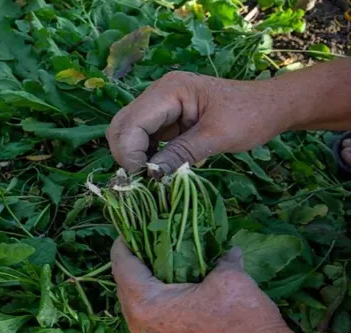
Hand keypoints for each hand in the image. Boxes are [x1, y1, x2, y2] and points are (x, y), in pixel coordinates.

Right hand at [106, 71, 290, 174]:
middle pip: (121, 126)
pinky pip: (144, 138)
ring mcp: (160, 105)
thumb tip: (151, 176)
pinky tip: (160, 168)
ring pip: (128, 134)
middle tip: (143, 180)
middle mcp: (158, 94)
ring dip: (135, 157)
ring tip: (153, 176)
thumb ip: (181, 154)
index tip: (146, 178)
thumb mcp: (217, 137)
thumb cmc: (251, 115)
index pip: (130, 123)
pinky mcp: (165, 118)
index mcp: (169, 90)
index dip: (130, 153)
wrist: (272, 106)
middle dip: (126, 155)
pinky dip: (146, 156)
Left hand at [110, 238, 298, 332]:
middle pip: (124, 284)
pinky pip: (150, 318)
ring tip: (160, 261)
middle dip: (134, 261)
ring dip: (145, 282)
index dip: (124, 243)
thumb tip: (226, 249)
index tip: (131, 226)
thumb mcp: (228, 277)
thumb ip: (218, 258)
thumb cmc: (242, 319)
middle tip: (148, 240)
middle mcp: (139, 326)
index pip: (122, 265)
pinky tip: (174, 287)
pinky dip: (156, 300)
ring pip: (136, 303)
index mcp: (145, 304)